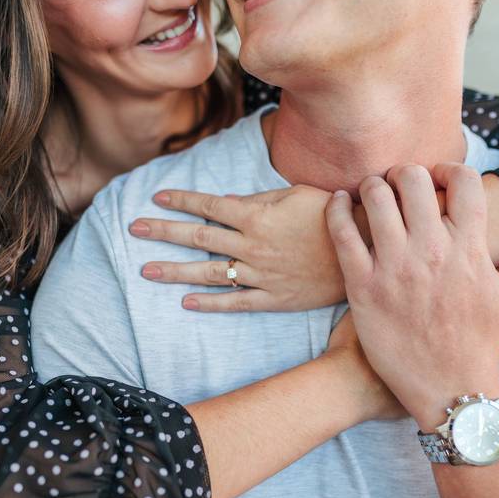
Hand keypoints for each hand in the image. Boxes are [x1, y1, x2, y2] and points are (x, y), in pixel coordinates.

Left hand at [128, 185, 346, 311]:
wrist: (364, 249)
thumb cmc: (331, 215)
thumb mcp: (296, 195)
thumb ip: (260, 200)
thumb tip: (230, 203)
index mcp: (257, 216)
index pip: (209, 205)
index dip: (181, 200)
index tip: (156, 197)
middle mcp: (253, 245)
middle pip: (199, 238)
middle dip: (163, 232)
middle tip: (134, 228)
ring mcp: (261, 274)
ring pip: (210, 272)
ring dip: (175, 271)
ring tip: (146, 270)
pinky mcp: (274, 297)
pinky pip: (236, 302)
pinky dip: (211, 302)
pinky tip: (186, 302)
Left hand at [325, 163, 498, 431]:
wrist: (446, 390)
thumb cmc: (481, 344)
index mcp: (471, 249)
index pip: (463, 181)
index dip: (450, 168)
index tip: (440, 176)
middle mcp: (433, 252)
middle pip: (413, 180)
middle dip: (405, 172)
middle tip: (400, 181)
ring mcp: (395, 267)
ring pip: (375, 198)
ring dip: (372, 186)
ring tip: (373, 192)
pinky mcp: (363, 286)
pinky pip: (342, 233)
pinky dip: (336, 209)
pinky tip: (338, 203)